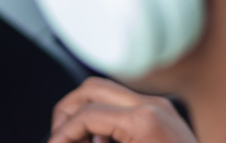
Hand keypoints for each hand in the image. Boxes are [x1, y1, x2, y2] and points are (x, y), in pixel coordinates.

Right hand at [49, 77, 196, 142]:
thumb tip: (64, 142)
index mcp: (143, 120)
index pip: (86, 114)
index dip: (61, 133)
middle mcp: (153, 105)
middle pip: (91, 89)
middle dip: (68, 113)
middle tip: (60, 137)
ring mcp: (161, 107)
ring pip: (107, 91)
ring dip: (86, 112)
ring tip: (81, 141)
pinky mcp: (165, 115)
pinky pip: (124, 104)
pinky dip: (105, 117)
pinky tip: (103, 141)